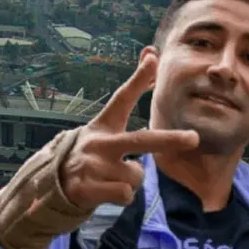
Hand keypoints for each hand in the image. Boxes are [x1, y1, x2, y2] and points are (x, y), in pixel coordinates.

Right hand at [60, 54, 200, 207]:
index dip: (138, 80)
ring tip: (112, 176)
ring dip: (131, 180)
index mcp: (104, 126)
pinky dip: (122, 195)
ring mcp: (93, 167)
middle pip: (140, 142)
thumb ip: (130, 96)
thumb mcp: (105, 126)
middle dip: (169, 140)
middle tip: (193, 139)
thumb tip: (151, 53)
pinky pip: (125, 194)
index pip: (122, 99)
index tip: (153, 60)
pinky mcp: (88, 189)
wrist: (54, 182)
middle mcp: (99, 144)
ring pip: (136, 176)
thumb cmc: (92, 152)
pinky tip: (107, 190)